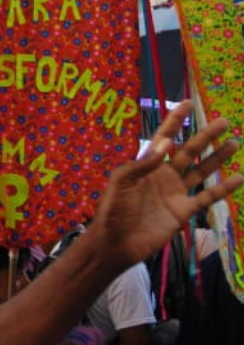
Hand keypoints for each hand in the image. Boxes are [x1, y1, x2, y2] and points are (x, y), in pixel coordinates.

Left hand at [93, 99, 241, 270]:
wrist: (117, 241)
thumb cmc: (114, 208)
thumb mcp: (121, 181)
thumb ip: (143, 162)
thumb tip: (167, 141)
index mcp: (147, 164)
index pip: (164, 136)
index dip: (175, 120)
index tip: (188, 103)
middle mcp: (164, 174)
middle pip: (189, 150)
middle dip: (205, 136)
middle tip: (224, 121)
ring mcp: (176, 192)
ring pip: (201, 171)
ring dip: (217, 158)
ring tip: (234, 143)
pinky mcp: (184, 211)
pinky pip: (207, 197)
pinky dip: (223, 189)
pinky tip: (239, 178)